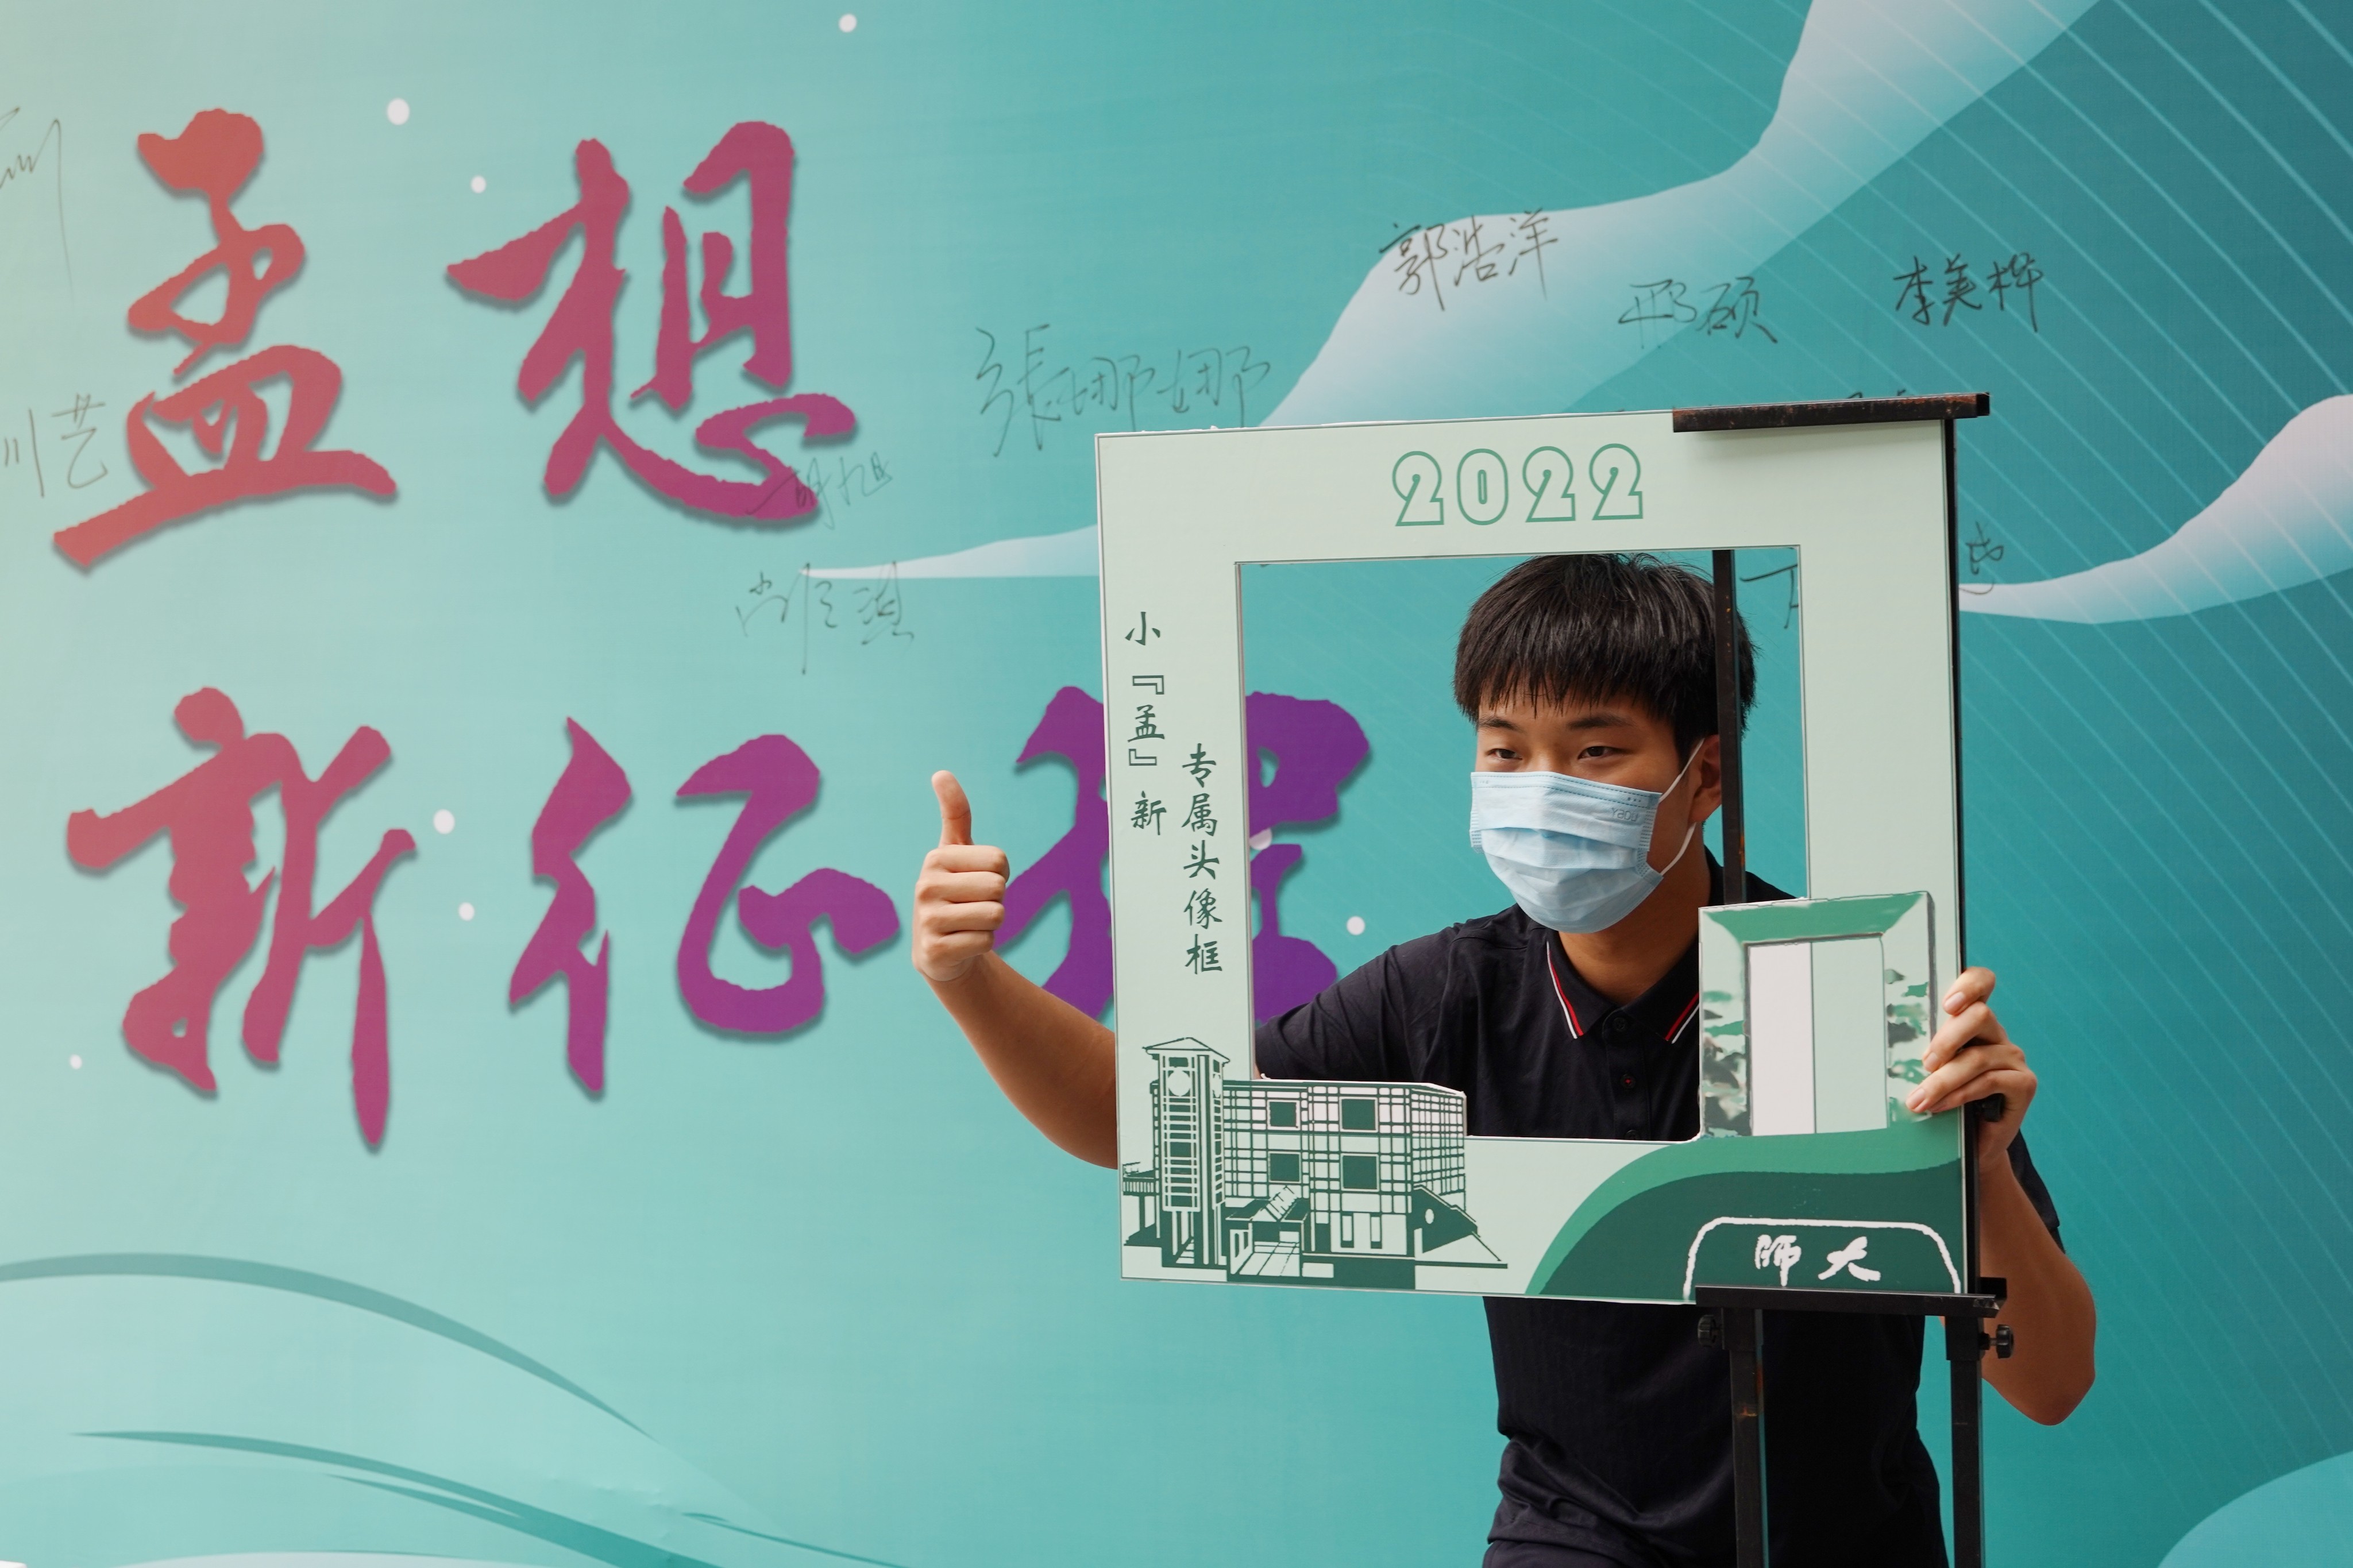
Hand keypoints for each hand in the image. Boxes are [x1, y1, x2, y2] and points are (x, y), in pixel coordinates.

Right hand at [913, 770, 1011, 985]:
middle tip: (974, 905)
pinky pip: (986, 941)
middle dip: (997, 899)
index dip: (1000, 873)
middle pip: (998, 887)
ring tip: (968, 923)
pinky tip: (962, 943)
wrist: (938, 950)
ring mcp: (927, 920)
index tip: (977, 881)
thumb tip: (940, 773)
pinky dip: (982, 944)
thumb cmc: (955, 892)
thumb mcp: (956, 851)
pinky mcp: (934, 951)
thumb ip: (955, 813)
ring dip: (991, 923)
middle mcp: (925, 886)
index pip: (1000, 860)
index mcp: (936, 859)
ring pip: (995, 915)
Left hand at [1906, 966, 2035, 1159]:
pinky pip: (1990, 1081)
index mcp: (1973, 1021)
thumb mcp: (1930, 1070)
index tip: (1947, 1004)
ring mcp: (2013, 1058)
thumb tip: (1886, 1045)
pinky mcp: (2024, 1083)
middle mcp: (1996, 1034)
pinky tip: (1941, 1105)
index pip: (1981, 983)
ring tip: (1918, 1100)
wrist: (1972, 1142)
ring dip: (1943, 1080)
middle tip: (1924, 1062)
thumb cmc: (1944, 1099)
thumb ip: (1922, 1051)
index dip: (1969, 984)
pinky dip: (1960, 1094)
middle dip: (1947, 1039)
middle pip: (1979, 1016)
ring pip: (1977, 1057)